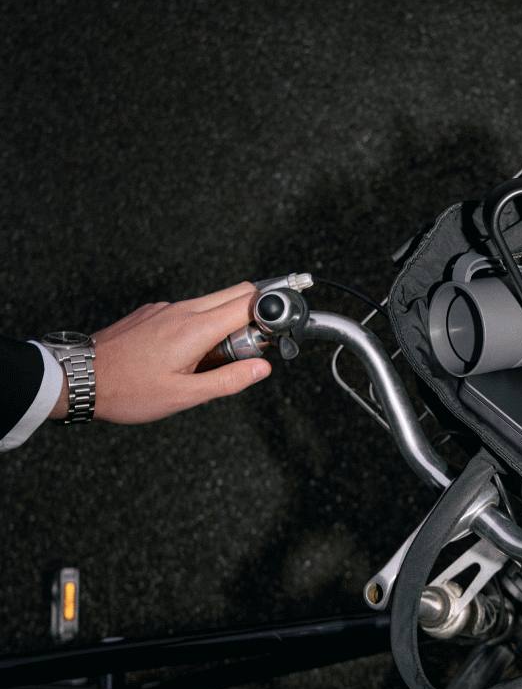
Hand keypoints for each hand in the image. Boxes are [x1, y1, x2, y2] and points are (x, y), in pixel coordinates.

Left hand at [47, 282, 271, 423]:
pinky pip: (188, 310)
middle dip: (253, 314)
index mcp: (195, 329)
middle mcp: (183, 309)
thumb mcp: (184, 396)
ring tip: (208, 362)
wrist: (80, 378)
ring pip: (211, 303)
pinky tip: (182, 357)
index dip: (269, 313)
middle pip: (235, 292)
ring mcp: (165, 308)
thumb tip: (262, 368)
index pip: (248, 301)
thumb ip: (228, 380)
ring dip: (224, 324)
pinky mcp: (152, 312)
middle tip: (247, 349)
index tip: (274, 333)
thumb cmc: (128, 390)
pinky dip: (199, 326)